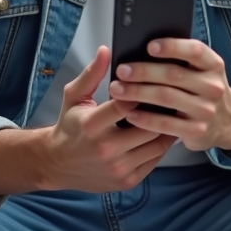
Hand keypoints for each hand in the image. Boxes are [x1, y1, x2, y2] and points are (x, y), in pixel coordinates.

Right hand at [40, 45, 177, 191]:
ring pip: (156, 144)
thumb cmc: (69, 126)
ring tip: (172, 112)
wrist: (58, 164)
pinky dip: (161, 144)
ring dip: (166, 127)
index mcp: (91, 126)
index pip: (125, 105)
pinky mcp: (127, 180)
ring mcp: (118, 168)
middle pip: (148, 126)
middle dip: (160, 111)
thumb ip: (92, 74)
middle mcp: (106, 150)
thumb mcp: (74, 96)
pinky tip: (163, 130)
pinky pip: (155, 159)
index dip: (142, 92)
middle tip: (173, 96)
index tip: (153, 81)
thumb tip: (106, 50)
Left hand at [109, 38, 230, 152]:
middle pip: (174, 75)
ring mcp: (206, 110)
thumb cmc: (204, 89)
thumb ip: (182, 60)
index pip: (194, 50)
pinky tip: (129, 113)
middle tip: (121, 70)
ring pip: (166, 97)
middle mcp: (212, 86)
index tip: (149, 46)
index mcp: (213, 65)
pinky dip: (145, 118)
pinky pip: (166, 124)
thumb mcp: (203, 71)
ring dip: (138, 93)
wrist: (228, 122)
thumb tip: (144, 49)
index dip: (172, 46)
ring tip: (117, 90)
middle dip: (144, 71)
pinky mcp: (196, 131)